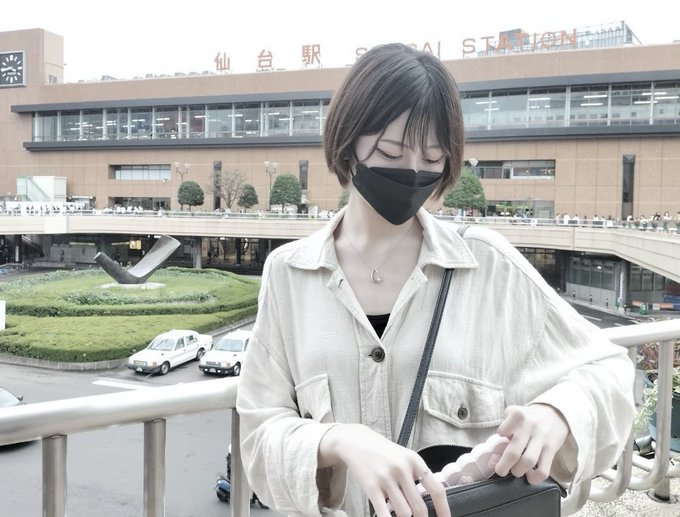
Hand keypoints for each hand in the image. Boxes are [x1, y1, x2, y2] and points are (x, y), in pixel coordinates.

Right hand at [319, 424, 450, 516]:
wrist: (356, 442)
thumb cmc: (383, 452)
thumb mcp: (405, 457)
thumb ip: (418, 474)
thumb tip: (433, 500)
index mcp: (414, 460)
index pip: (436, 489)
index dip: (444, 509)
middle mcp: (402, 469)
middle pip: (420, 508)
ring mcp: (386, 479)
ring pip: (404, 513)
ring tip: (400, 511)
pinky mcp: (371, 488)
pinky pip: (385, 514)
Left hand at [494, 404, 568, 483]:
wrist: (555, 414)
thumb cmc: (529, 417)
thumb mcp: (515, 412)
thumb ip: (505, 424)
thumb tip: (499, 443)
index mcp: (518, 415)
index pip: (503, 432)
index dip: (498, 443)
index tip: (498, 447)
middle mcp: (529, 426)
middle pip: (514, 452)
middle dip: (504, 466)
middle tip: (500, 471)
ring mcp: (542, 438)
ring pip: (528, 461)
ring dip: (519, 471)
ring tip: (516, 471)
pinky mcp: (552, 449)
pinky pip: (543, 469)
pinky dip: (535, 477)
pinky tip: (530, 475)